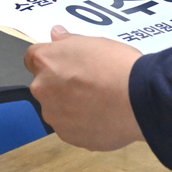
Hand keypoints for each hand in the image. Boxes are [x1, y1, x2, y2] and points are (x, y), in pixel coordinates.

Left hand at [24, 26, 144, 150]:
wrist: (138, 100)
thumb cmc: (116, 65)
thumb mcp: (92, 42)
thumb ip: (68, 41)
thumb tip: (55, 35)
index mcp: (45, 62)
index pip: (32, 57)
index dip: (49, 59)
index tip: (64, 62)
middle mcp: (42, 89)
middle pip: (44, 85)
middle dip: (60, 83)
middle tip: (88, 82)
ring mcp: (55, 116)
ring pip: (57, 108)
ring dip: (70, 105)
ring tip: (99, 101)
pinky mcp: (69, 137)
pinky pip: (71, 127)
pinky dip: (82, 123)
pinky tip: (102, 117)